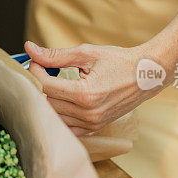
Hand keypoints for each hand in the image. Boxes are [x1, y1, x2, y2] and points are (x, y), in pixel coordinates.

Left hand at [25, 40, 161, 133]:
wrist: (148, 75)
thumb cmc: (120, 61)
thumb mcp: (87, 53)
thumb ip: (56, 55)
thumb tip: (30, 49)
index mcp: (85, 94)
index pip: (46, 86)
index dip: (36, 71)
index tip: (36, 61)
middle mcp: (88, 113)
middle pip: (47, 102)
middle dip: (41, 84)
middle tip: (44, 69)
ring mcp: (92, 124)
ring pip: (55, 115)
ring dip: (50, 99)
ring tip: (54, 83)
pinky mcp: (95, 128)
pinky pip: (67, 127)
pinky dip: (60, 114)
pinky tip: (63, 99)